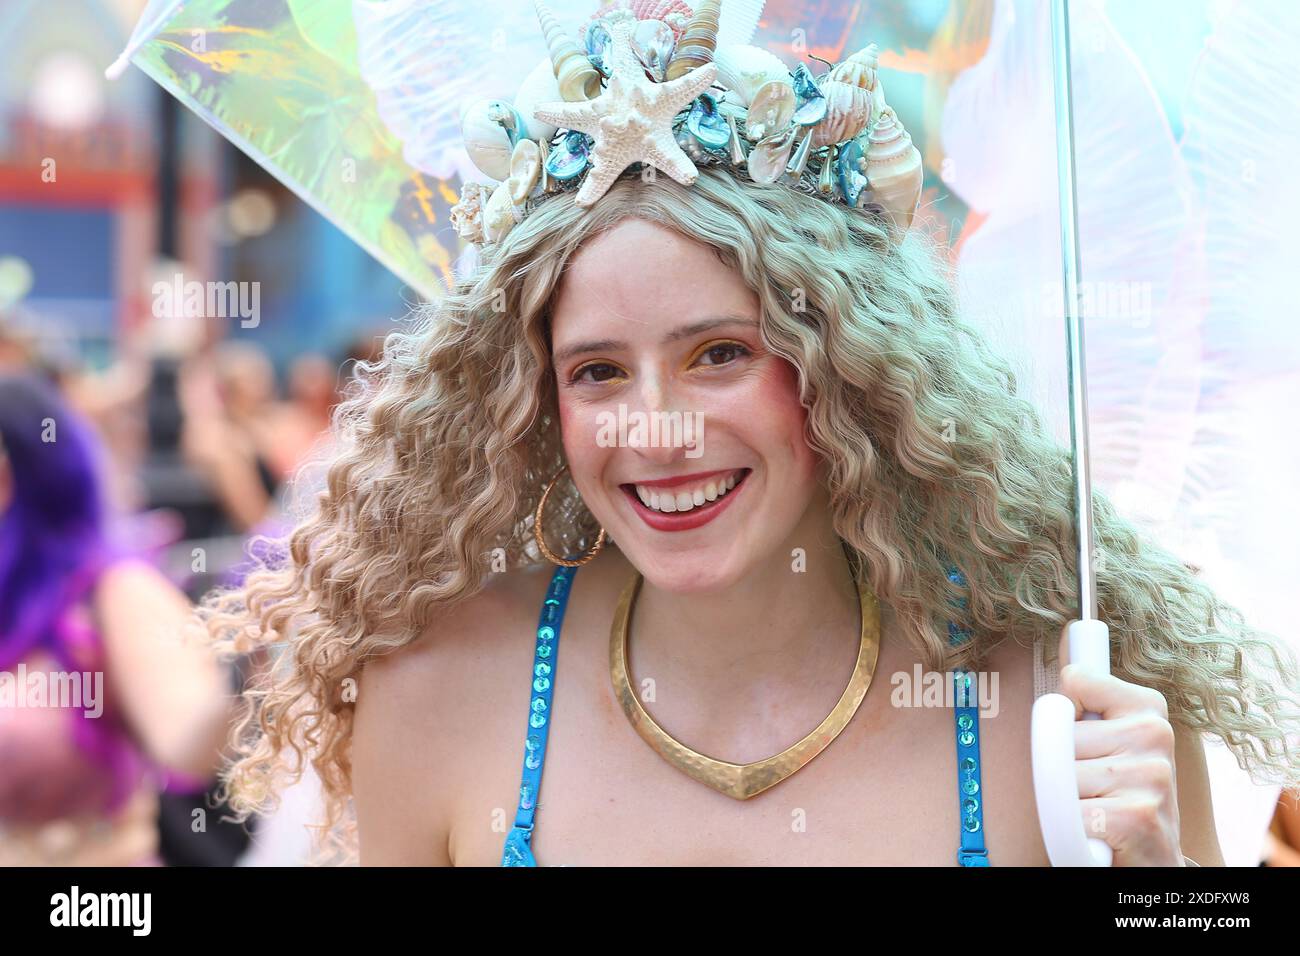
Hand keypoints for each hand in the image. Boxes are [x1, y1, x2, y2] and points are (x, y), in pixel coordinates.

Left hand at [1058, 622, 1184, 865]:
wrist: (1152, 858)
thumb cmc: (1121, 796)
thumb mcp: (1109, 737)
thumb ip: (1088, 695)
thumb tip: (1072, 633)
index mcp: (1147, 707)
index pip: (1075, 679)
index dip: (1064, 716)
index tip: (1084, 737)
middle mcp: (1155, 734)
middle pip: (1059, 734)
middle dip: (1061, 766)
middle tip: (1092, 787)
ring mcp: (1151, 775)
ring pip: (1060, 774)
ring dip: (1067, 800)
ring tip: (1097, 808)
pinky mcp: (1137, 815)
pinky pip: (1068, 812)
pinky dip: (1072, 830)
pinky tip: (1100, 833)